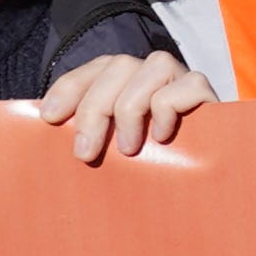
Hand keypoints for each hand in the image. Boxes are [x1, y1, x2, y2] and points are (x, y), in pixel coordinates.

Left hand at [30, 49, 219, 163]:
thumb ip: (89, 138)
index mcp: (126, 81)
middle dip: (95, 108)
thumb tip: (47, 127)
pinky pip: (187, 85)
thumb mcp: (111, 152)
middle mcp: (152, 72)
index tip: (49, 119)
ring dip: (131, 109)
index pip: (93, 69)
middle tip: (85, 154)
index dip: (68, 88)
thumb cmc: (152, 170)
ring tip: (128, 150)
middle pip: (118, 65)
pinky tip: (163, 138)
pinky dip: (168, 110)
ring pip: (152, 67)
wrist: (207, 189)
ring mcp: (182, 78)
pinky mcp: (207, 92)